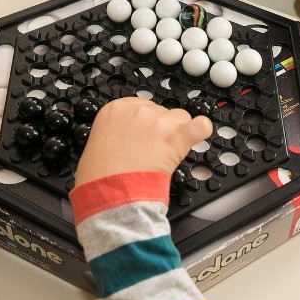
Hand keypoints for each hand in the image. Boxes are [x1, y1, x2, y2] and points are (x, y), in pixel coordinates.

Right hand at [75, 97, 211, 185]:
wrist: (109, 194)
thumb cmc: (99, 176)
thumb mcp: (99, 142)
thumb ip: (117, 131)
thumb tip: (131, 136)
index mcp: (115, 109)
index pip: (142, 106)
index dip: (145, 124)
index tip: (144, 136)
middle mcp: (137, 111)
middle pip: (161, 111)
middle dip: (160, 129)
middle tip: (151, 151)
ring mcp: (158, 121)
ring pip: (180, 117)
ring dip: (176, 132)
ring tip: (166, 153)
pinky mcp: (175, 135)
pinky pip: (200, 125)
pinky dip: (200, 131)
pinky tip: (196, 137)